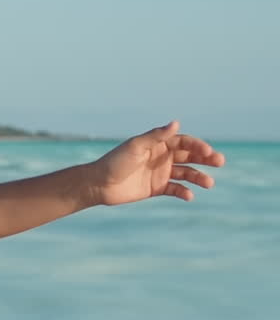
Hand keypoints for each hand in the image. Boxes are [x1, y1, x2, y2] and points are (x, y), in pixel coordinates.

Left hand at [91, 121, 225, 204]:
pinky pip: (175, 190)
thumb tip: (176, 123)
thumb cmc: (114, 162)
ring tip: (209, 183)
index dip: (198, 145)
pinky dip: (184, 192)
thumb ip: (156, 136)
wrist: (98, 185)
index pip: (184, 142)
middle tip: (220, 162)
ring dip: (198, 177)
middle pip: (190, 156)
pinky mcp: (156, 188)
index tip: (208, 151)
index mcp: (158, 144)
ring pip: (186, 174)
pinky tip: (189, 196)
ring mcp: (160, 173)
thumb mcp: (136, 147)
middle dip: (206, 159)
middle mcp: (161, 157)